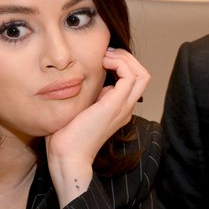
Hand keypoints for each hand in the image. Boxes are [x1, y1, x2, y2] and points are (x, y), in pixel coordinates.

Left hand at [44, 48, 149, 204]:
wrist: (67, 155)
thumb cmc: (66, 135)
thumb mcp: (80, 108)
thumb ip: (87, 96)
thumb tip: (84, 79)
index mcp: (118, 109)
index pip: (132, 80)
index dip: (121, 64)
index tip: (100, 58)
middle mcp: (125, 108)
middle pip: (142, 75)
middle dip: (125, 58)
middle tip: (104, 54)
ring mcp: (123, 107)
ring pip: (141, 73)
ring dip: (124, 58)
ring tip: (104, 57)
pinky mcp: (116, 104)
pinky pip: (130, 75)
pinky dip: (119, 63)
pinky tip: (101, 63)